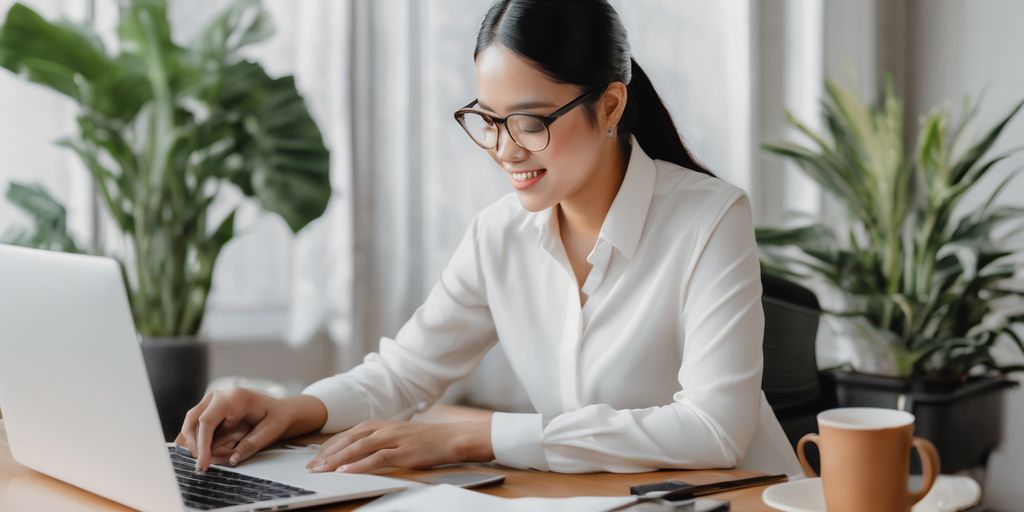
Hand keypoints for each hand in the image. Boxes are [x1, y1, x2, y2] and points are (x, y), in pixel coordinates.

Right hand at [175, 388, 326, 472]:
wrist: (280, 411)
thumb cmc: (276, 419)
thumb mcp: (270, 432)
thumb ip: (251, 445)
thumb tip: (231, 460)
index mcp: (234, 397)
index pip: (206, 420)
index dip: (202, 444)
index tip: (202, 464)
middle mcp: (218, 396)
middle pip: (192, 422)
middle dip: (197, 447)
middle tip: (206, 466)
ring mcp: (211, 403)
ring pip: (191, 427)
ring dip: (199, 446)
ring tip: (223, 454)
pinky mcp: (209, 412)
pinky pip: (196, 430)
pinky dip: (202, 443)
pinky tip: (218, 451)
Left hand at [305, 418, 493, 473]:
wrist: (451, 437)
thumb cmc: (425, 439)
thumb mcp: (397, 436)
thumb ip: (377, 441)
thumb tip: (356, 454)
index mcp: (380, 424)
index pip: (347, 434)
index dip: (329, 446)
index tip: (314, 458)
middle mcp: (383, 428)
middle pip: (348, 439)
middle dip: (327, 453)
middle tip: (311, 466)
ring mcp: (393, 439)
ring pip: (359, 447)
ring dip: (338, 459)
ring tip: (323, 469)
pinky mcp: (402, 452)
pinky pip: (377, 458)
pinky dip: (360, 465)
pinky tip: (347, 472)